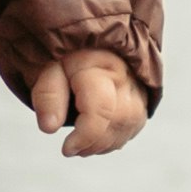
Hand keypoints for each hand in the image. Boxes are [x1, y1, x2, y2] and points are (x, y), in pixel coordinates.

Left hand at [25, 49, 149, 157]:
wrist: (91, 43)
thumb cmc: (68, 56)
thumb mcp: (48, 67)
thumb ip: (47, 95)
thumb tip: (49, 127)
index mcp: (100, 66)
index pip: (101, 109)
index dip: (84, 136)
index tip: (66, 148)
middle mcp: (125, 78)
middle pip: (117, 122)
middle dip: (92, 143)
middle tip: (71, 147)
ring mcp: (138, 90)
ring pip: (127, 128)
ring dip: (102, 144)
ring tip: (82, 142)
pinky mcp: (142, 101)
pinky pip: (132, 129)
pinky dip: (113, 140)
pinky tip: (96, 137)